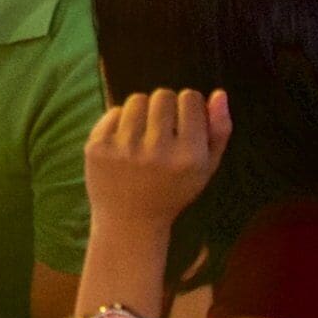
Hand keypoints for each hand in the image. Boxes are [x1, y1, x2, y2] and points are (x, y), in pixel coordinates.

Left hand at [83, 89, 230, 231]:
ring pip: (137, 99)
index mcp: (189, 156)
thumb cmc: (173, 190)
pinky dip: (120, 123)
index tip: (184, 125)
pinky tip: (124, 146)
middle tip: (162, 132)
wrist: (129, 223)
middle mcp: (157, 152)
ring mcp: (124, 149)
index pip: (190, 98)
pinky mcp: (98, 148)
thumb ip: (219, 131)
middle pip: (163, 95)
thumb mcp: (205, 168)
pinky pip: (114, 111)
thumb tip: (219, 94)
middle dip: (164, 108)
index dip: (188, 107)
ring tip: (143, 136)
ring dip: (142, 112)